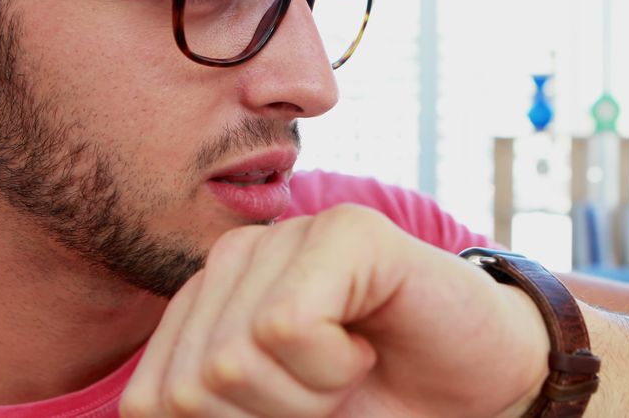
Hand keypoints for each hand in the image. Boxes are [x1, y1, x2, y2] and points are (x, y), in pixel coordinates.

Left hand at [119, 204, 549, 416]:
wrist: (478, 386)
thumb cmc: (373, 407)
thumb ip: (208, 415)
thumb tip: (149, 417)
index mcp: (205, 306)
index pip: (150, 404)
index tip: (288, 413)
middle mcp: (235, 259)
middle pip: (192, 387)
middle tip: (326, 392)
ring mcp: (290, 235)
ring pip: (234, 358)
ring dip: (306, 396)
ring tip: (348, 364)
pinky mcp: (347, 230)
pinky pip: (288, 327)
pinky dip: (333, 365)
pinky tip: (365, 340)